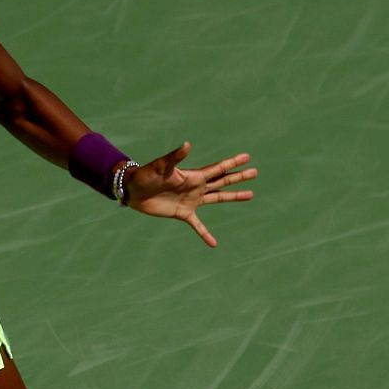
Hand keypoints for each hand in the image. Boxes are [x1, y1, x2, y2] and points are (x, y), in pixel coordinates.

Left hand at [125, 141, 257, 247]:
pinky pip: (197, 226)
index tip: (247, 157)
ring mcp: (192, 200)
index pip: (218, 169)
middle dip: (239, 177)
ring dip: (233, 196)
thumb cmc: (145, 176)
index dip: (232, 163)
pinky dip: (205, 234)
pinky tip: (214, 243)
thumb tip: (187, 144)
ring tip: (250, 195)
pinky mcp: (183, 213)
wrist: (133, 191)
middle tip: (255, 172)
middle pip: (223, 182)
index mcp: (194, 175)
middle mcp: (196, 187)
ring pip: (218, 197)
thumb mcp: (161, 166)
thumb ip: (175, 157)